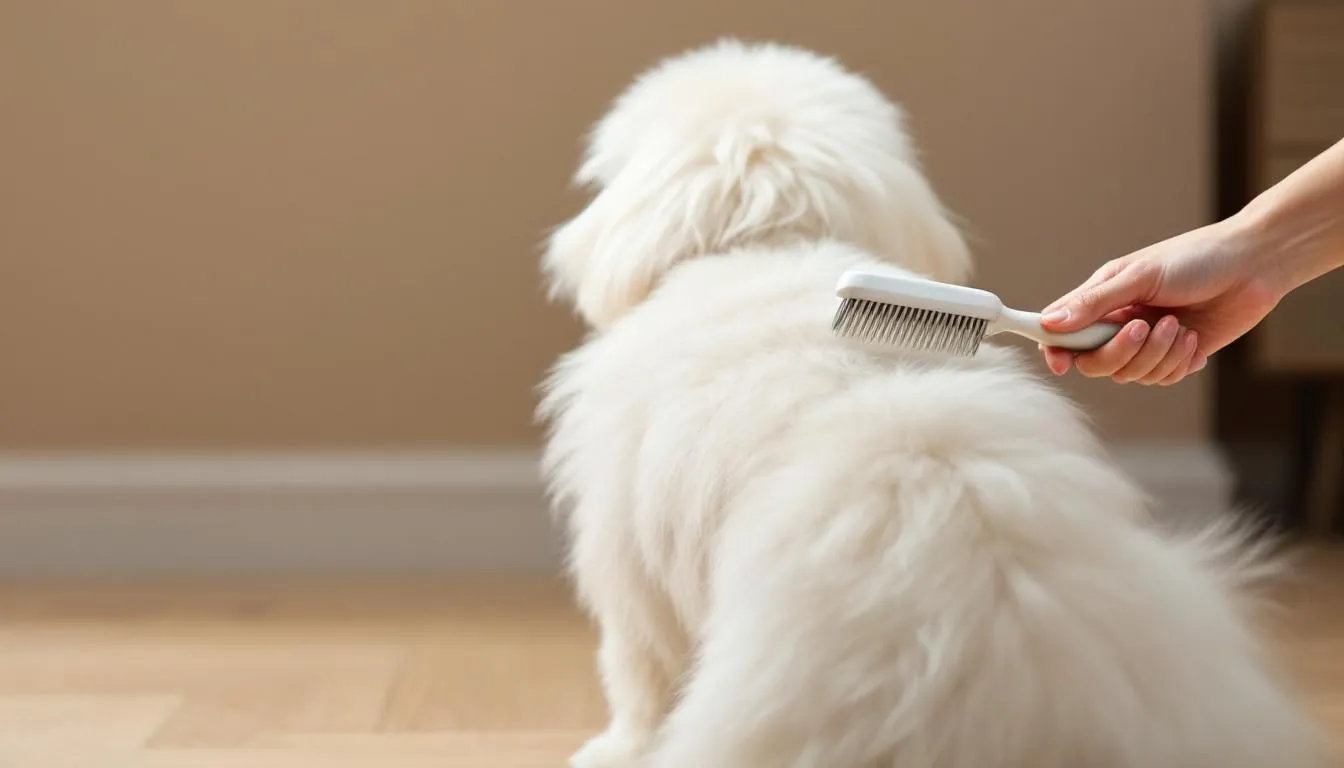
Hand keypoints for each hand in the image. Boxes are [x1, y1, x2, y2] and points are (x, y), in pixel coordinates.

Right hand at [1038, 217, 1283, 384]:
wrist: (1254, 266)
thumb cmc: (1196, 259)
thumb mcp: (1140, 276)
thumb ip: (1094, 303)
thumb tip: (1050, 323)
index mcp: (1104, 299)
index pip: (1063, 331)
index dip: (1055, 350)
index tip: (1060, 363)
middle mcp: (1120, 323)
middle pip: (1095, 363)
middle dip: (1121, 351)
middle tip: (1144, 327)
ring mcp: (1148, 342)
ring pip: (1131, 374)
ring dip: (1158, 354)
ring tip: (1180, 327)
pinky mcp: (1176, 357)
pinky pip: (1162, 379)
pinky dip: (1179, 362)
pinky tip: (1194, 338)